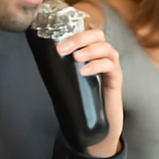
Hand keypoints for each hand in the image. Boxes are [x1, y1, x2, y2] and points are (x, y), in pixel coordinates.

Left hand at [57, 28, 123, 157]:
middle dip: (79, 38)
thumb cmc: (83, 101)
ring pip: (105, 48)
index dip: (73, 32)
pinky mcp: (116, 78)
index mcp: (91, 52)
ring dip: (89, 50)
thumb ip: (61, 69)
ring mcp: (111, 66)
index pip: (86, 32)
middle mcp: (103, 56)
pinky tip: (85, 71)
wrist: (100, 126)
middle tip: (63, 49)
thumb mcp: (69, 81)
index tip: (56, 41)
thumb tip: (41, 59)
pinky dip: (97, 65)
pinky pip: (111, 65)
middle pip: (97, 35)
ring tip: (75, 58)